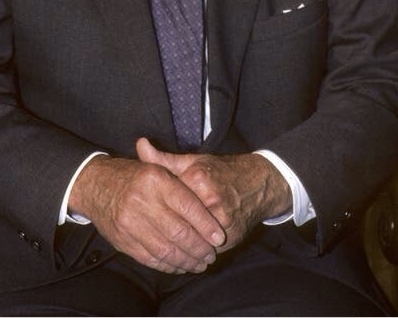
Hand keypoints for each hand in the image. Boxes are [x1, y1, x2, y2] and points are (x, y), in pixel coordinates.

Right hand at [68, 153, 225, 273]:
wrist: (95, 185)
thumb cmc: (132, 175)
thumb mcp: (155, 165)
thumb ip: (181, 177)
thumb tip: (212, 196)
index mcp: (155, 179)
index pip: (187, 205)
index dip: (206, 224)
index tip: (219, 236)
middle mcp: (142, 201)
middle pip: (179, 232)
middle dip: (200, 247)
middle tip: (212, 253)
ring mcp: (130, 223)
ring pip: (166, 249)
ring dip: (187, 260)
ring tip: (201, 263)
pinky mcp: (122, 241)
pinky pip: (150, 258)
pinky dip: (169, 265)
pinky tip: (180, 265)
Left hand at [136, 138, 291, 252]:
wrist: (257, 184)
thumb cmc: (220, 171)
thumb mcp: (192, 162)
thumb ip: (164, 159)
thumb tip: (140, 144)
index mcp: (199, 179)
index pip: (169, 200)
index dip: (154, 208)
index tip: (143, 212)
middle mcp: (212, 200)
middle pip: (179, 223)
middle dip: (164, 231)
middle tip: (148, 234)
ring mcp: (224, 220)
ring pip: (192, 240)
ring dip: (179, 246)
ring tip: (162, 246)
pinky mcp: (232, 237)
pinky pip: (206, 250)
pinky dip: (194, 252)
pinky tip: (182, 253)